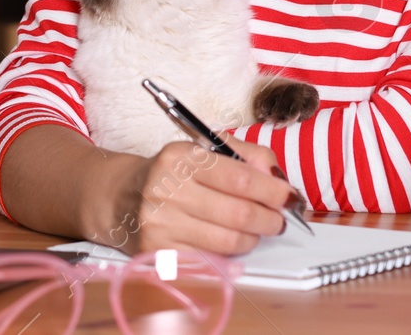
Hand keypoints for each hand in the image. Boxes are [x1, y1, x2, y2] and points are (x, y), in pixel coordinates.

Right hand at [105, 137, 297, 255]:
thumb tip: (277, 176)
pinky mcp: (158, 252)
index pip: (241, 178)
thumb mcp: (203, 150)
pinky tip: (230, 242)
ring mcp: (161, 224)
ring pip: (229, 241)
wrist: (121, 197)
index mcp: (181, 157)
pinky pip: (210, 260)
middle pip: (239, 213)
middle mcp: (167, 189)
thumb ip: (245, 155)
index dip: (273, 191)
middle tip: (278, 219)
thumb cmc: (171, 173)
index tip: (289, 196)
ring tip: (255, 230)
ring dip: (253, 238)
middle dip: (270, 219)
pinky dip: (230, 254)